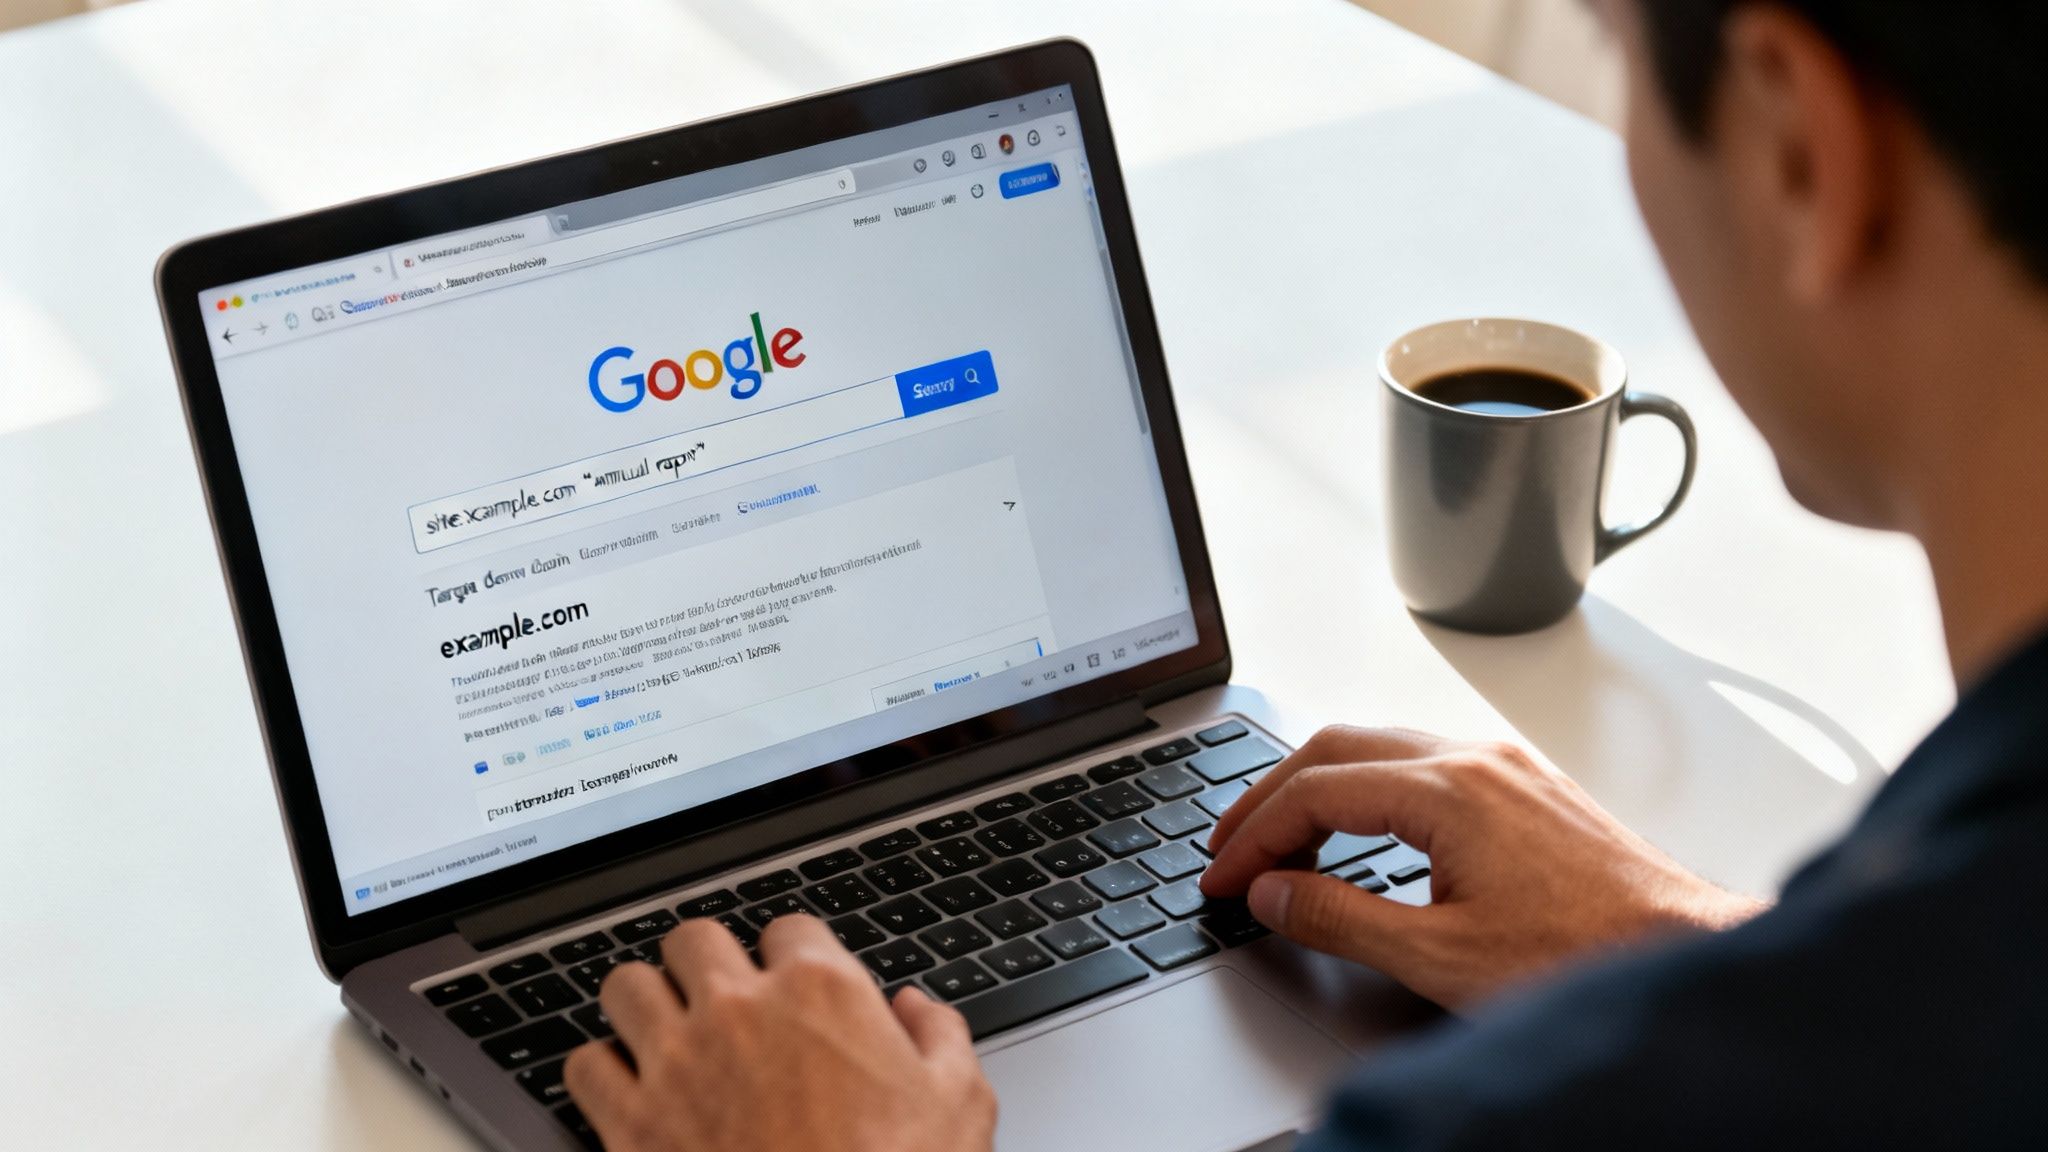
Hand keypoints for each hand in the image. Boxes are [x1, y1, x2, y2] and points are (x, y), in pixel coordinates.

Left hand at [564, 914, 995, 1151]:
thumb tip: (917, 1010)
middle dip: (708, 965)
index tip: (795, 986)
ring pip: (625, 988)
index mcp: (820, 992)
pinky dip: (602, 1075)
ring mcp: (677, 1066)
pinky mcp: (632, 1125)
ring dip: (645, 1006)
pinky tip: (629, 1091)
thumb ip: (940, 1036)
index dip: (794, 959)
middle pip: (693, 939)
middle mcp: (739, 1013)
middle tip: (722, 999)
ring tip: (666, 1032)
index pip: (788, 929)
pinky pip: (584, 1067)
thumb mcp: (959, 1103)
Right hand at [1200, 726, 1763, 1010]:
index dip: (1252, 837)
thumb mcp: (1440, 956)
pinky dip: (1369, 787)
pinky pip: (1424, 761)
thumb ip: (1341, 919)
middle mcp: (1477, 761)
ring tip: (1281, 839)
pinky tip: (1361, 828)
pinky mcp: (1528, 788)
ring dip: (1319, 785)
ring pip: (1382, 746)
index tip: (1222, 877)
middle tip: (1229, 846)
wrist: (1685, 957)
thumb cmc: (1586, 958)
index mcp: (1449, 791)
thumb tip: (1273, 895)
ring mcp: (1507, 768)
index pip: (1315, 791)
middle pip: (1338, 747)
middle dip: (1270, 795)